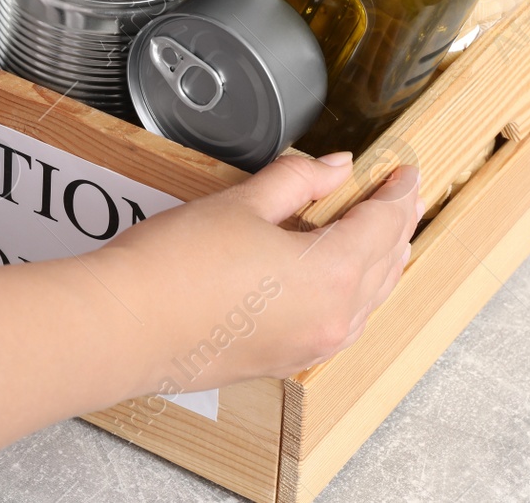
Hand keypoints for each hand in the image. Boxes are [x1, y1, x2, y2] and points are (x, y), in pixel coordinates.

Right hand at [99, 154, 422, 388]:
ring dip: (380, 264)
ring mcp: (309, 347)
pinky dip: (353, 295)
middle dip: (397, 226)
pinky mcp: (283, 362)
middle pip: (386, 264)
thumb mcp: (242, 202)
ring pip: (367, 301)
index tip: (405, 173)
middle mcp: (331, 318)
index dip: (399, 192)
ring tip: (383, 237)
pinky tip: (339, 281)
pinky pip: (339, 325)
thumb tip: (336, 168)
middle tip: (402, 198)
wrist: (124, 327)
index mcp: (332, 273)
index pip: (385, 223)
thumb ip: (298, 179)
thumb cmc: (174, 267)